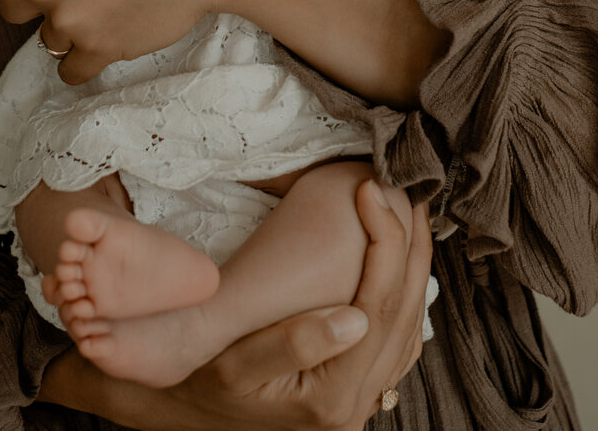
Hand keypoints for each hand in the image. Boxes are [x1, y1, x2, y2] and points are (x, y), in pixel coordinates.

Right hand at [39, 185, 431, 428]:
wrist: (183, 412)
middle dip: (409, 245)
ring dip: (414, 265)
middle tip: (408, 189)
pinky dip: (405, 291)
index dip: (384, 244)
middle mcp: (358, 403)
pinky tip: (400, 260)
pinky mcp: (353, 387)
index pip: (378, 309)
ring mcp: (361, 398)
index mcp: (333, 396)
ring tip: (412, 212)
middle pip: (404, 313)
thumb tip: (356, 318)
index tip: (373, 191)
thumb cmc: (199, 381)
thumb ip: (294, 343)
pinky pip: (397, 337)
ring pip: (409, 325)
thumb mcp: (234, 363)